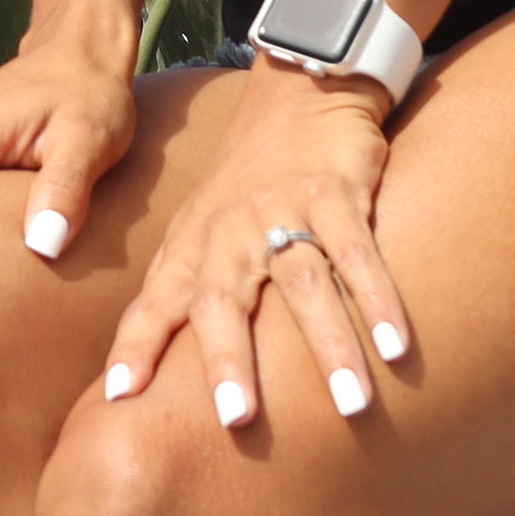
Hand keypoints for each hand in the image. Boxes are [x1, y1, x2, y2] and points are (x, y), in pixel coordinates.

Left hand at [102, 60, 410, 429]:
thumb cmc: (245, 184)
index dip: (136, 346)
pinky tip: (395, 345)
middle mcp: (229, 230)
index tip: (119, 397)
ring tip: (351, 405)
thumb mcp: (200, 233)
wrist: (298, 95)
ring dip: (328, 345)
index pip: (155, 303)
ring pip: (302, 282)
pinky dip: (378, 298)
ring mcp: (281, 209)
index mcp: (192, 246)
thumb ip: (180, 295)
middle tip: (239, 420)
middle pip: (222, 299)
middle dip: (227, 359)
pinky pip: (358, 252)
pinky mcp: (333, 192)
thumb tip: (142, 370)